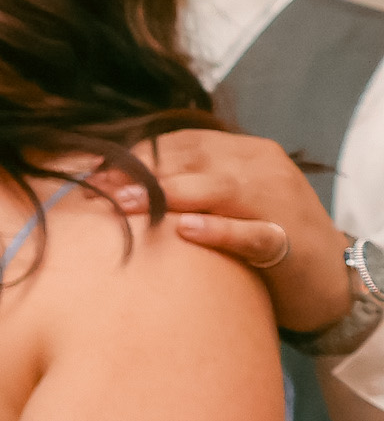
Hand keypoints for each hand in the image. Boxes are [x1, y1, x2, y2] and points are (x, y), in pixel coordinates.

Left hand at [107, 129, 350, 333]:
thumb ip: (184, 187)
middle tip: (95, 190)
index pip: (182, 143)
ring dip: (169, 194)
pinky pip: (253, 233)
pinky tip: (187, 231)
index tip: (91, 174)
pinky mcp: (290, 242)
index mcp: (244, 152)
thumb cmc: (260, 237)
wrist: (330, 277)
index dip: (134, 157)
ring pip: (220, 189)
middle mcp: (262, 168)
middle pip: (194, 161)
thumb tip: (114, 187)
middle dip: (140, 174)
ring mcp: (278, 202)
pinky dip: (221, 230)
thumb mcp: (224, 202)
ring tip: (125, 203)